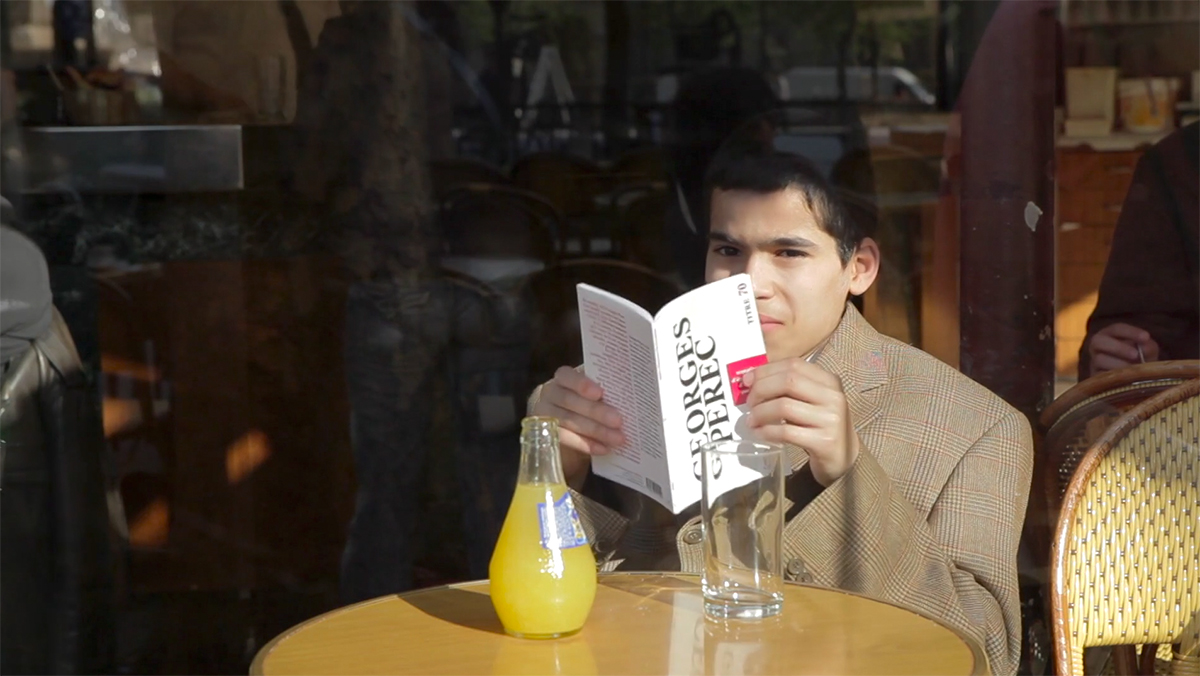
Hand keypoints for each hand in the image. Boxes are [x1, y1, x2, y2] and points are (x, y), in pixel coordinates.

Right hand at [530, 366, 624, 484]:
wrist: (564, 423)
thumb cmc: (585, 402)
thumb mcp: (592, 394)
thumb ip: (603, 393)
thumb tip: (627, 402)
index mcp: (563, 377)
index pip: (568, 376)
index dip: (582, 384)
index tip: (600, 393)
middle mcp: (550, 393)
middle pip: (570, 401)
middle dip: (596, 412)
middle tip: (618, 421)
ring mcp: (544, 414)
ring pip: (568, 421)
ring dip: (595, 431)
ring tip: (617, 439)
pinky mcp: (545, 434)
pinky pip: (564, 439)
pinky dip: (584, 444)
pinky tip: (602, 449)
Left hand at [743, 359, 859, 486]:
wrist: (844, 457)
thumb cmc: (819, 425)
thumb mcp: (811, 401)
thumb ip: (788, 388)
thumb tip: (751, 380)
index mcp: (829, 381)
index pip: (794, 365)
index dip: (766, 370)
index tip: (747, 381)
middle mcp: (833, 396)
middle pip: (788, 381)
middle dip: (761, 390)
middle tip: (749, 402)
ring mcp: (831, 419)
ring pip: (784, 406)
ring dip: (760, 413)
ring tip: (751, 420)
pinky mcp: (824, 441)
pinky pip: (786, 432)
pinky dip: (767, 431)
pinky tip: (760, 433)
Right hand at [1087, 323, 1159, 375]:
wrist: (1133, 380)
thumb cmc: (1140, 360)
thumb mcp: (1148, 351)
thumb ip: (1148, 347)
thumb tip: (1143, 349)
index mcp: (1110, 335)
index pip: (1116, 329)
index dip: (1130, 332)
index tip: (1146, 337)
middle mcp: (1098, 346)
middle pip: (1098, 341)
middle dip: (1118, 347)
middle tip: (1135, 355)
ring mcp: (1094, 362)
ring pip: (1099, 359)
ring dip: (1118, 364)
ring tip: (1133, 370)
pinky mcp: (1094, 377)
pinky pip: (1099, 375)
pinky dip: (1113, 376)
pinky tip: (1126, 379)